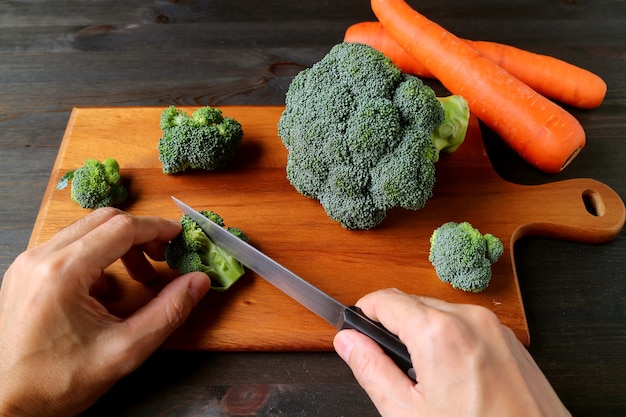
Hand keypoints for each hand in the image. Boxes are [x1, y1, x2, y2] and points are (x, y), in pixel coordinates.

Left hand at [0, 208, 210, 416]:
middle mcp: (41, 258)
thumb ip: (168, 312)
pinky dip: (96, 256)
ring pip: (85, 230)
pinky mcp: (24, 274)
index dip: (158, 229)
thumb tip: (198, 282)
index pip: (122, 228)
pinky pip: (67, 247)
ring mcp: (28, 264)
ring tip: (140, 276)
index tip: (180, 237)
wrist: (4, 404)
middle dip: (141, 233)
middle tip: (164, 256)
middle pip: (104, 220)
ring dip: (119, 244)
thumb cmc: (56, 382)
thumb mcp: (124, 351)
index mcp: (63, 272)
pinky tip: (107, 290)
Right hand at [334, 288, 570, 416]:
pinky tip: (453, 380)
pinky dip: (450, 341)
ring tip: (426, 381)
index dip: (364, 314)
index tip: (357, 331)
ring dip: (422, 334)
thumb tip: (349, 342)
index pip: (384, 299)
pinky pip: (467, 326)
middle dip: (394, 327)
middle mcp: (470, 319)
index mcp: (439, 332)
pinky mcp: (510, 341)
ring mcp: (494, 328)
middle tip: (390, 367)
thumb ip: (371, 370)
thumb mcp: (407, 413)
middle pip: (412, 303)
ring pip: (440, 314)